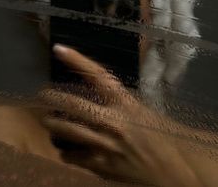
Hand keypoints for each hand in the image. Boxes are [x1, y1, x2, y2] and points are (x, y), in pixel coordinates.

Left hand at [40, 44, 203, 186]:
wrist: (175, 168)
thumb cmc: (162, 135)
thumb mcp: (141, 112)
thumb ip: (119, 104)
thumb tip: (97, 94)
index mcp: (125, 103)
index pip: (97, 75)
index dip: (76, 60)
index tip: (58, 49)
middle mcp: (113, 121)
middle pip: (74, 104)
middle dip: (53, 98)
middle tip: (42, 95)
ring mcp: (105, 145)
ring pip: (68, 131)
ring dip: (53, 124)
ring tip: (46, 120)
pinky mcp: (102, 167)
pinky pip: (73, 156)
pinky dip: (66, 151)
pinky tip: (65, 149)